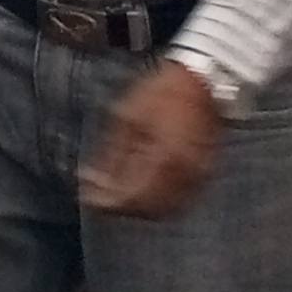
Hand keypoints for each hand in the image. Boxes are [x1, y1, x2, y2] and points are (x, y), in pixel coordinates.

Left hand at [83, 62, 225, 216]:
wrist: (205, 83)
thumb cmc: (161, 94)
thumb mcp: (126, 118)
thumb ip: (112, 154)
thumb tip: (94, 179)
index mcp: (164, 159)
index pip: (131, 198)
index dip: (106, 202)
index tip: (86, 194)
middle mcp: (185, 175)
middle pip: (147, 209)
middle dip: (120, 206)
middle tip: (98, 193)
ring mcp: (198, 176)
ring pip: (164, 208)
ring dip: (139, 206)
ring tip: (116, 191)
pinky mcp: (205, 173)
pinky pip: (180, 199)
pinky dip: (158, 201)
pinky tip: (141, 188)